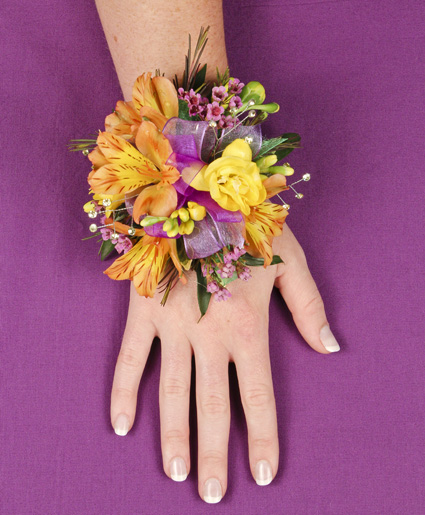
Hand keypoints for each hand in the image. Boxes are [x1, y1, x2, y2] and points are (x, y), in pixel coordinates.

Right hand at [110, 223, 339, 502]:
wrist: (197, 190)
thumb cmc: (249, 225)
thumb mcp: (290, 259)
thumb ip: (309, 306)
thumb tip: (329, 348)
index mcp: (248, 327)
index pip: (259, 397)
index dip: (264, 439)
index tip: (262, 475)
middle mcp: (209, 335)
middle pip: (213, 407)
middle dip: (213, 455)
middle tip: (209, 494)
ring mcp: (172, 325)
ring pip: (172, 393)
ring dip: (173, 436)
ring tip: (175, 474)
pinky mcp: (143, 312)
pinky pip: (130, 358)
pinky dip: (123, 392)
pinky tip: (121, 425)